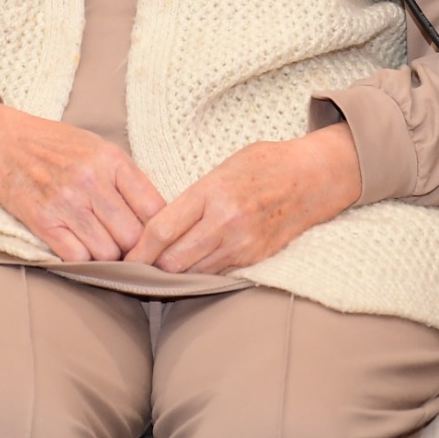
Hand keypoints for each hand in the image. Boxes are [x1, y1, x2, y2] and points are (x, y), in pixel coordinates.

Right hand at [0, 90, 164, 262]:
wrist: (0, 142)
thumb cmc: (54, 146)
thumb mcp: (97, 147)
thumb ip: (125, 178)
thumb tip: (157, 217)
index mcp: (111, 159)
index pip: (154, 208)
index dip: (158, 231)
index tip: (154, 239)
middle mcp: (91, 180)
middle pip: (132, 236)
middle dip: (133, 248)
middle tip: (126, 248)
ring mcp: (66, 202)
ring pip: (106, 253)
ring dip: (107, 257)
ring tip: (101, 248)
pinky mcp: (42, 220)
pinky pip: (76, 258)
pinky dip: (81, 261)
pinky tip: (78, 249)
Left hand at [124, 127, 361, 274]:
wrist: (314, 177)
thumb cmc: (265, 163)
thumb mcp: (223, 167)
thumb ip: (194, 196)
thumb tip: (161, 222)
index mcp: (212, 193)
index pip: (162, 230)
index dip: (137, 249)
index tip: (123, 256)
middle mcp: (226, 223)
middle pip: (173, 260)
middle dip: (152, 267)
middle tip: (137, 266)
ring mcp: (242, 244)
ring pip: (193, 273)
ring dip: (175, 274)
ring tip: (160, 270)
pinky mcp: (256, 259)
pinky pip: (217, 274)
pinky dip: (201, 273)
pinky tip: (192, 268)